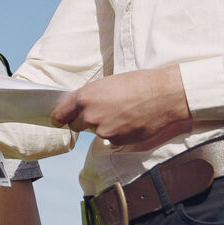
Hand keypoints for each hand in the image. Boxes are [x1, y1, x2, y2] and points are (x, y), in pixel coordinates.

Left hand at [51, 66, 192, 152]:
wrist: (164, 95)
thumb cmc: (138, 84)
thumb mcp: (107, 84)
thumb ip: (90, 98)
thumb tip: (81, 108)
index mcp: (84, 97)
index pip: (60, 114)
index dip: (60, 117)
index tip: (59, 120)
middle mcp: (89, 115)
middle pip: (76, 125)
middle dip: (85, 121)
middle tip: (105, 112)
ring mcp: (102, 130)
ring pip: (97, 132)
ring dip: (105, 126)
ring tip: (124, 114)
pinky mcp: (116, 140)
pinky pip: (111, 139)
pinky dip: (119, 133)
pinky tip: (131, 122)